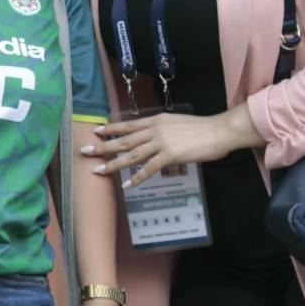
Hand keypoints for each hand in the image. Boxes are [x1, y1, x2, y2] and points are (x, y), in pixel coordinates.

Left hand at [81, 106, 262, 188]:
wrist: (219, 131)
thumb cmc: (202, 128)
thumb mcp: (177, 123)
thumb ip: (162, 129)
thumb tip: (153, 137)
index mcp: (156, 120)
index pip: (128, 125)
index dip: (111, 129)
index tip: (96, 131)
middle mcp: (155, 130)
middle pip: (124, 140)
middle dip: (103, 146)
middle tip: (85, 150)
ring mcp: (161, 143)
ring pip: (131, 155)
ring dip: (113, 164)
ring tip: (98, 170)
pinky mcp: (170, 156)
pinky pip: (149, 169)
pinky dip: (136, 178)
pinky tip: (126, 185)